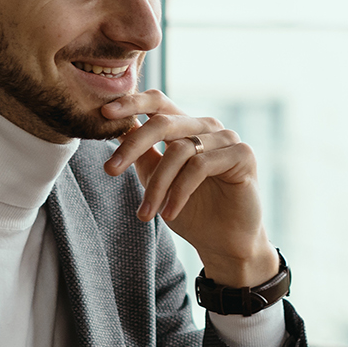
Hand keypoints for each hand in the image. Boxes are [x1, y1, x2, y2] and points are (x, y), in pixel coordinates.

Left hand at [100, 92, 278, 285]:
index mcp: (187, 127)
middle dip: (132, 146)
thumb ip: (142, 154)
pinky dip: (179, 192)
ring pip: (179, 150)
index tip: (104, 113)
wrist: (225, 243)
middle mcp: (207, 128)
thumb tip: (116, 128)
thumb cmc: (192, 211)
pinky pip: (200, 166)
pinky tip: (169, 214)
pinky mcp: (243, 155)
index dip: (132, 103)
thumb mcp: (157, 180)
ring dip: (157, 185)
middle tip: (110, 170)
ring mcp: (227, 139)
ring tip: (145, 213)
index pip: (159, 102)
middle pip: (163, 123)